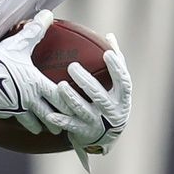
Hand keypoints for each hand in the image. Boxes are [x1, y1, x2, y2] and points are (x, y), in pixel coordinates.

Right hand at [0, 9, 59, 134]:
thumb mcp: (18, 44)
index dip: (70, 103)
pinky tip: (25, 124)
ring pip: (35, 122)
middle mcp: (30, 100)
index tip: (80, 107)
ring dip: (43, 125)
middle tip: (69, 125)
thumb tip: (47, 15)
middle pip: (51, 115)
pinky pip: (17, 121)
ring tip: (48, 129)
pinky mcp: (5, 112)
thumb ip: (35, 30)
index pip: (60, 97)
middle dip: (60, 121)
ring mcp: (17, 109)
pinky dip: (24, 124)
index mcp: (37, 84)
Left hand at [38, 38, 131, 159]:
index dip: (116, 68)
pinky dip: (61, 121)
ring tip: (61, 86)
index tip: (107, 54)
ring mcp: (98, 123)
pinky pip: (71, 126)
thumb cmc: (110, 101)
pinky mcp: (84, 132)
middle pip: (99, 96)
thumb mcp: (117, 86)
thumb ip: (115, 62)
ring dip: (71, 98)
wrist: (105, 137)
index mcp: (122, 98)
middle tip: (72, 66)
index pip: (123, 82)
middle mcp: (112, 111)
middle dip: (86, 82)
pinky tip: (50, 114)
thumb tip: (109, 36)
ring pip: (83, 110)